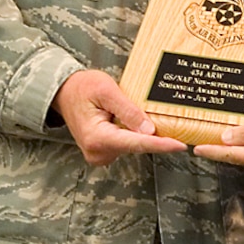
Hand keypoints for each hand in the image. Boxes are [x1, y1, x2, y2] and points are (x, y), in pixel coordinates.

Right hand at [54, 69, 185, 166]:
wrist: (64, 93)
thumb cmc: (82, 88)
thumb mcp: (107, 91)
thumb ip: (128, 111)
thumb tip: (149, 129)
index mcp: (98, 138)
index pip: (137, 143)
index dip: (161, 145)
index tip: (180, 146)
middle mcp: (98, 152)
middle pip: (137, 146)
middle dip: (153, 135)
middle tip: (158, 117)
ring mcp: (100, 155)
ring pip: (133, 145)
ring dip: (140, 132)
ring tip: (126, 111)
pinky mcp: (104, 153)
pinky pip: (126, 145)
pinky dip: (132, 134)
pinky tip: (127, 121)